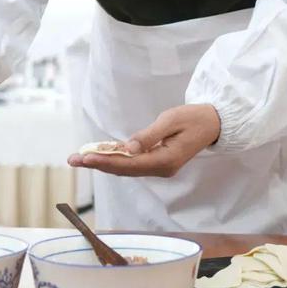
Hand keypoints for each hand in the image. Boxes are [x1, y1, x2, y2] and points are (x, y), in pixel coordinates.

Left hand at [68, 104, 220, 178]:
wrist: (213, 123)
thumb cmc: (193, 118)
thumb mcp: (171, 120)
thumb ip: (148, 135)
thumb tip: (127, 149)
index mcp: (165, 161)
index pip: (128, 164)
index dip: (104, 161)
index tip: (84, 158)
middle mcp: (161, 169)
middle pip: (123, 169)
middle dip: (97, 164)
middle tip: (73, 159)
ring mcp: (160, 168)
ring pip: (126, 168)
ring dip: (104, 163)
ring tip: (80, 158)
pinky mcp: (159, 162)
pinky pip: (133, 164)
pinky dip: (116, 159)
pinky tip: (101, 155)